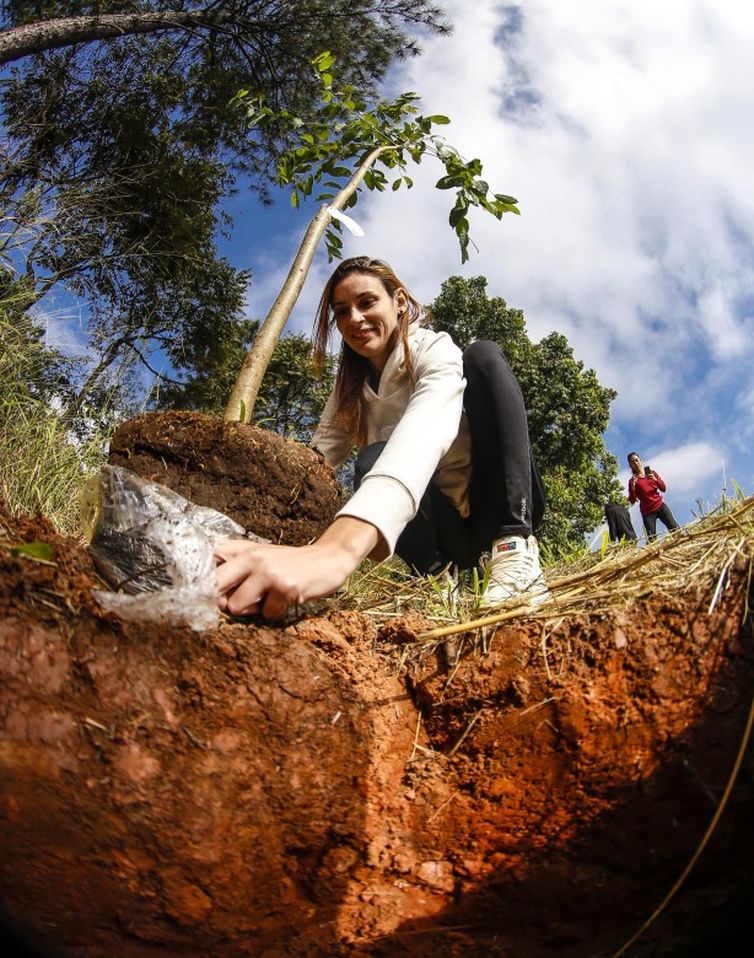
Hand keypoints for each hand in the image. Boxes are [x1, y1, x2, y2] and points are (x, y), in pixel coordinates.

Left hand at [214, 517, 379, 618]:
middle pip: (215, 585)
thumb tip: (214, 596)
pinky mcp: (285, 588)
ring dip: (251, 610)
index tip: (212, 593)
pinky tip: (287, 599)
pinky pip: (266, 614)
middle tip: (236, 603)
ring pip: (236, 606)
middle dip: (222, 600)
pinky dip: (276, 612)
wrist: (329, 559)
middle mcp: (253, 558)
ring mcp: (269, 573)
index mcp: (244, 549)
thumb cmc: (290, 563)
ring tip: (267, 600)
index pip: (210, 562)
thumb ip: (237, 567)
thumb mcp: (262, 556)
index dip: (205, 583)